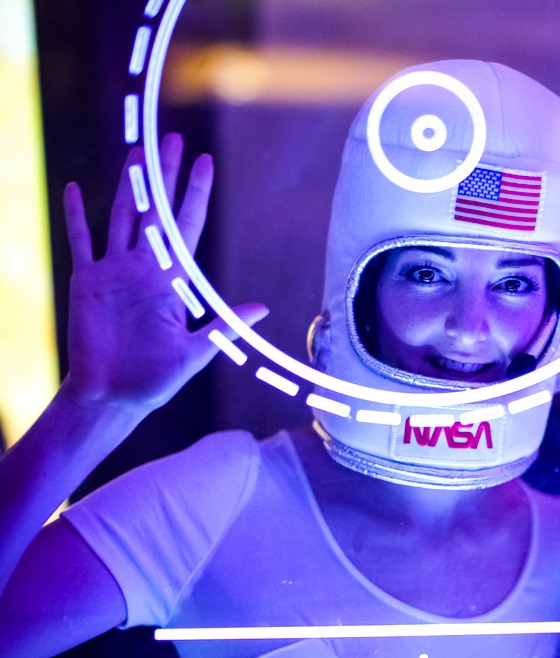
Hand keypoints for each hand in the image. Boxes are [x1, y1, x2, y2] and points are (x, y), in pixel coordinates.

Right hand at [60, 133, 266, 414]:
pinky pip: (80, 242)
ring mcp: (114, 272)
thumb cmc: (155, 380)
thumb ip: (224, 328)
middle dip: (162, 176)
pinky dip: (76, 216)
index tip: (205, 163)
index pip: (186, 226)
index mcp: (173, 280)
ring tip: (135, 151)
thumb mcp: (196, 352)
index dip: (195, 194)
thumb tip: (262, 309)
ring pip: (121, 216)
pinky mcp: (86, 282)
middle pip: (154, 211)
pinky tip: (77, 189)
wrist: (112, 396)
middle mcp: (145, 268)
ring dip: (127, 184)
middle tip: (171, 139)